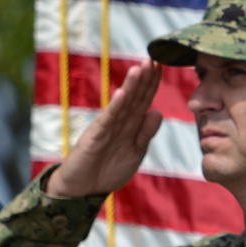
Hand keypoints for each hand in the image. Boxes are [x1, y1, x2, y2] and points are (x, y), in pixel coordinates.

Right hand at [46, 59, 163, 197]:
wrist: (83, 188)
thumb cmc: (109, 170)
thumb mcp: (135, 152)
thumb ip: (146, 133)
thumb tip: (157, 111)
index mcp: (131, 125)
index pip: (144, 100)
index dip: (152, 84)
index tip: (162, 65)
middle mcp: (119, 122)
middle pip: (135, 97)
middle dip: (145, 78)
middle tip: (154, 58)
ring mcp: (106, 127)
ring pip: (122, 104)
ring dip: (131, 86)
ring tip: (140, 68)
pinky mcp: (95, 137)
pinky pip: (107, 120)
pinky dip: (115, 107)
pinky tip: (122, 93)